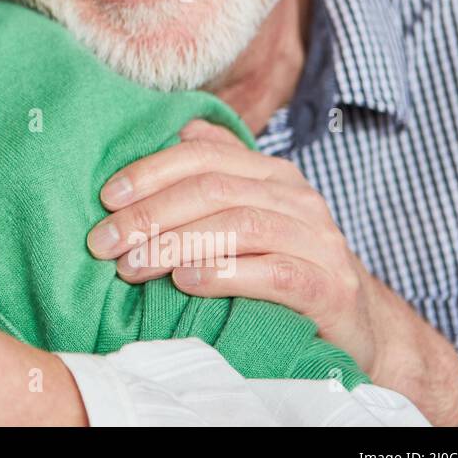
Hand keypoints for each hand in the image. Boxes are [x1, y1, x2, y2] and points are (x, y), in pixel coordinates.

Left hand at [85, 119, 457, 423]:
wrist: (354, 329)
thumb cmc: (284, 269)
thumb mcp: (249, 216)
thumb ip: (220, 173)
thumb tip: (182, 128)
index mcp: (273, 175)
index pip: (203, 156)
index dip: (150, 172)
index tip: (106, 198)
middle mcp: (298, 199)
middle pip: (213, 190)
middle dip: (149, 214)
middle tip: (104, 242)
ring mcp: (319, 242)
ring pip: (238, 227)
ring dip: (174, 245)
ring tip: (131, 266)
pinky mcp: (330, 287)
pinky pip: (273, 273)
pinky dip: (222, 274)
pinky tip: (184, 282)